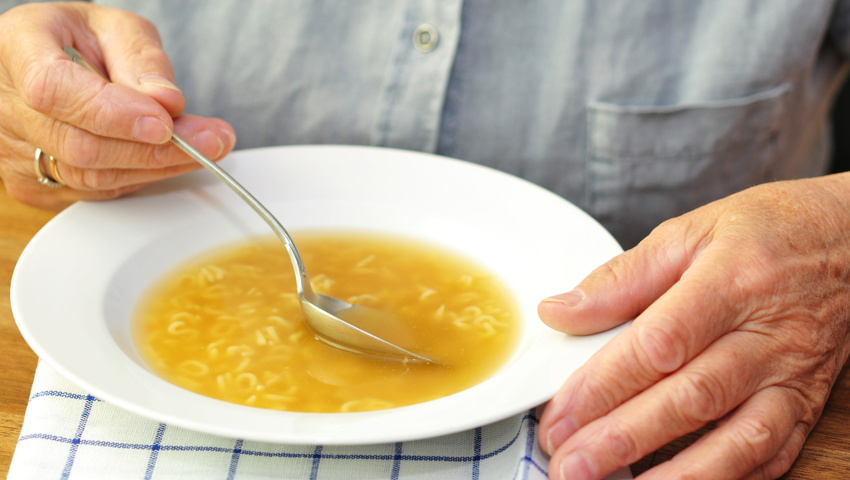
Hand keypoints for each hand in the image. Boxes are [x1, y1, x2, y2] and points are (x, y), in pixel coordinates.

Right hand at [0, 2, 235, 209]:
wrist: (45, 64)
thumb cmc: (76, 41)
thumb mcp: (114, 28)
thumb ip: (141, 58)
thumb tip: (166, 101)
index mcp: (17, 49)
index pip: (56, 91)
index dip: (114, 114)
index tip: (165, 122)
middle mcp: (7, 106)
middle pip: (82, 146)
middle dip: (158, 149)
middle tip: (212, 140)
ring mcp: (15, 152)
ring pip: (93, 176)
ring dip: (159, 167)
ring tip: (205, 148)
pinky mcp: (35, 185)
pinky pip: (96, 191)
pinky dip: (141, 177)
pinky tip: (168, 159)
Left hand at [537, 175, 849, 478]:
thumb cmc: (768, 230)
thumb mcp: (689, 232)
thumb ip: (621, 278)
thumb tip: (560, 312)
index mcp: (730, 282)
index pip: (659, 343)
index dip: (605, 384)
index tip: (560, 413)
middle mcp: (767, 336)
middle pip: (690, 398)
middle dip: (623, 438)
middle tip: (569, 465)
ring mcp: (792, 375)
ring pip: (736, 438)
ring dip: (675, 475)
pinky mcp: (807, 401)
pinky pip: (773, 452)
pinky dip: (727, 477)